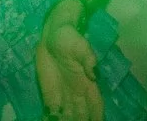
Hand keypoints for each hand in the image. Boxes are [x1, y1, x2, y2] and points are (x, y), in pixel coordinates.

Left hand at [36, 5, 104, 120]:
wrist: (52, 35)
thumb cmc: (70, 39)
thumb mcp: (80, 46)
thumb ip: (87, 59)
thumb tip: (94, 74)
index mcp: (87, 84)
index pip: (95, 105)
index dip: (96, 116)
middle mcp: (77, 94)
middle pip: (81, 115)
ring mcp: (63, 96)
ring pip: (67, 116)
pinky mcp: (50, 95)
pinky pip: (51, 111)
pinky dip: (51, 118)